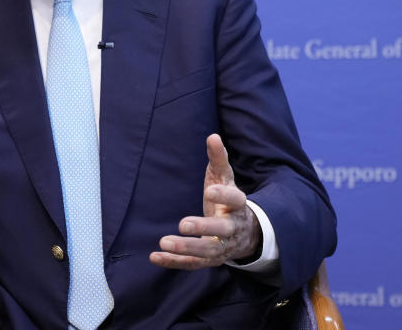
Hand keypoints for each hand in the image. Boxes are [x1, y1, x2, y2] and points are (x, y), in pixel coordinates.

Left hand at [149, 134, 260, 269]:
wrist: (246, 232)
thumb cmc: (229, 198)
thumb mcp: (225, 177)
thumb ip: (218, 158)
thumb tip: (213, 136)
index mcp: (238, 204)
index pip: (235, 199)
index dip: (223, 196)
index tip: (209, 191)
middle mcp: (232, 228)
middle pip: (221, 231)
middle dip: (204, 228)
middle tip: (184, 223)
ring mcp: (223, 247)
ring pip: (207, 252)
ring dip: (186, 248)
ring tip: (164, 242)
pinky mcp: (210, 260)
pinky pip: (193, 264)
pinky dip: (174, 262)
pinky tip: (154, 257)